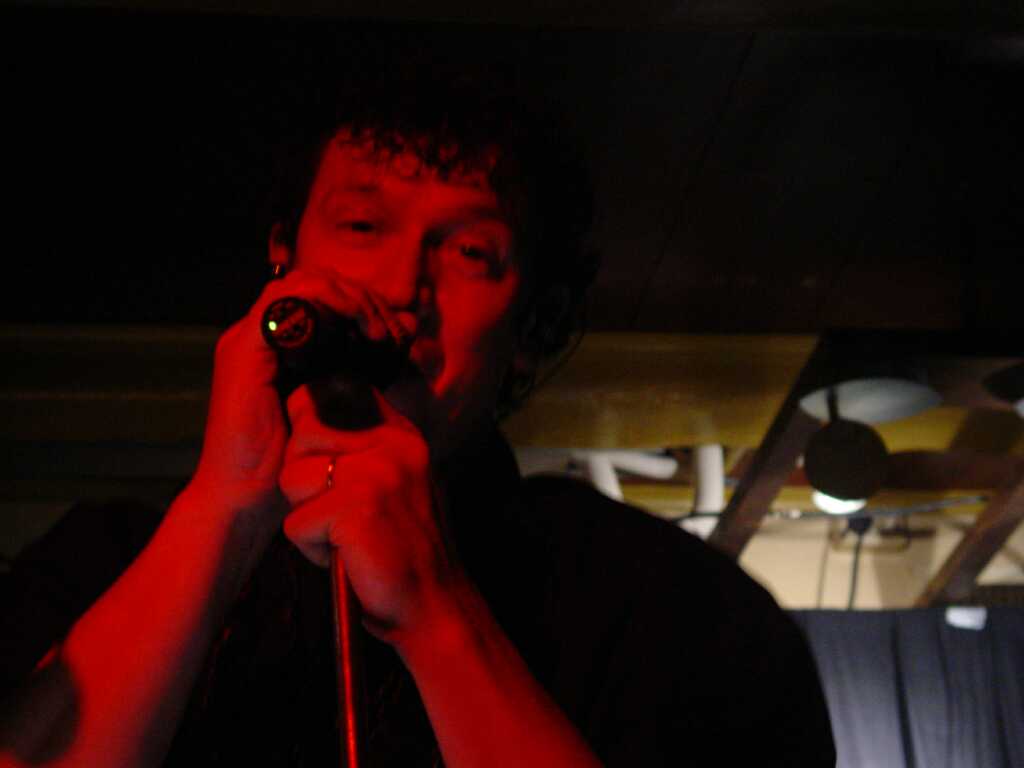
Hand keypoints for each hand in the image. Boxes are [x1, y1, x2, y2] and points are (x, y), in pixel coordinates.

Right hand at [190, 269, 398, 527]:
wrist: (246, 499)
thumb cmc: (293, 462)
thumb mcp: (343, 402)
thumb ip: (366, 363)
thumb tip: (405, 328)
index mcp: (282, 344)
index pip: (327, 296)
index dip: (366, 304)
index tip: (397, 334)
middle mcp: (263, 334)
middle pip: (319, 284)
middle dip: (364, 299)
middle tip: (391, 333)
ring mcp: (249, 338)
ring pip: (304, 283)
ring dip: (350, 297)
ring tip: (379, 331)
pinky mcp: (244, 349)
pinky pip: (284, 299)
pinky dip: (327, 301)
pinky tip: (358, 325)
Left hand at [277, 384, 459, 640]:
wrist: (435, 603)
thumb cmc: (403, 546)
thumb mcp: (396, 478)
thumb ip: (362, 445)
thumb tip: (304, 408)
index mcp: (399, 433)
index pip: (332, 393)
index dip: (311, 425)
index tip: (327, 465)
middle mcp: (391, 443)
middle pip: (302, 436)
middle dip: (306, 479)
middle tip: (340, 512)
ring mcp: (375, 472)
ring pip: (292, 478)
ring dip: (308, 516)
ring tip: (344, 534)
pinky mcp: (355, 507)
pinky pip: (296, 522)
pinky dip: (312, 549)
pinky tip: (346, 555)